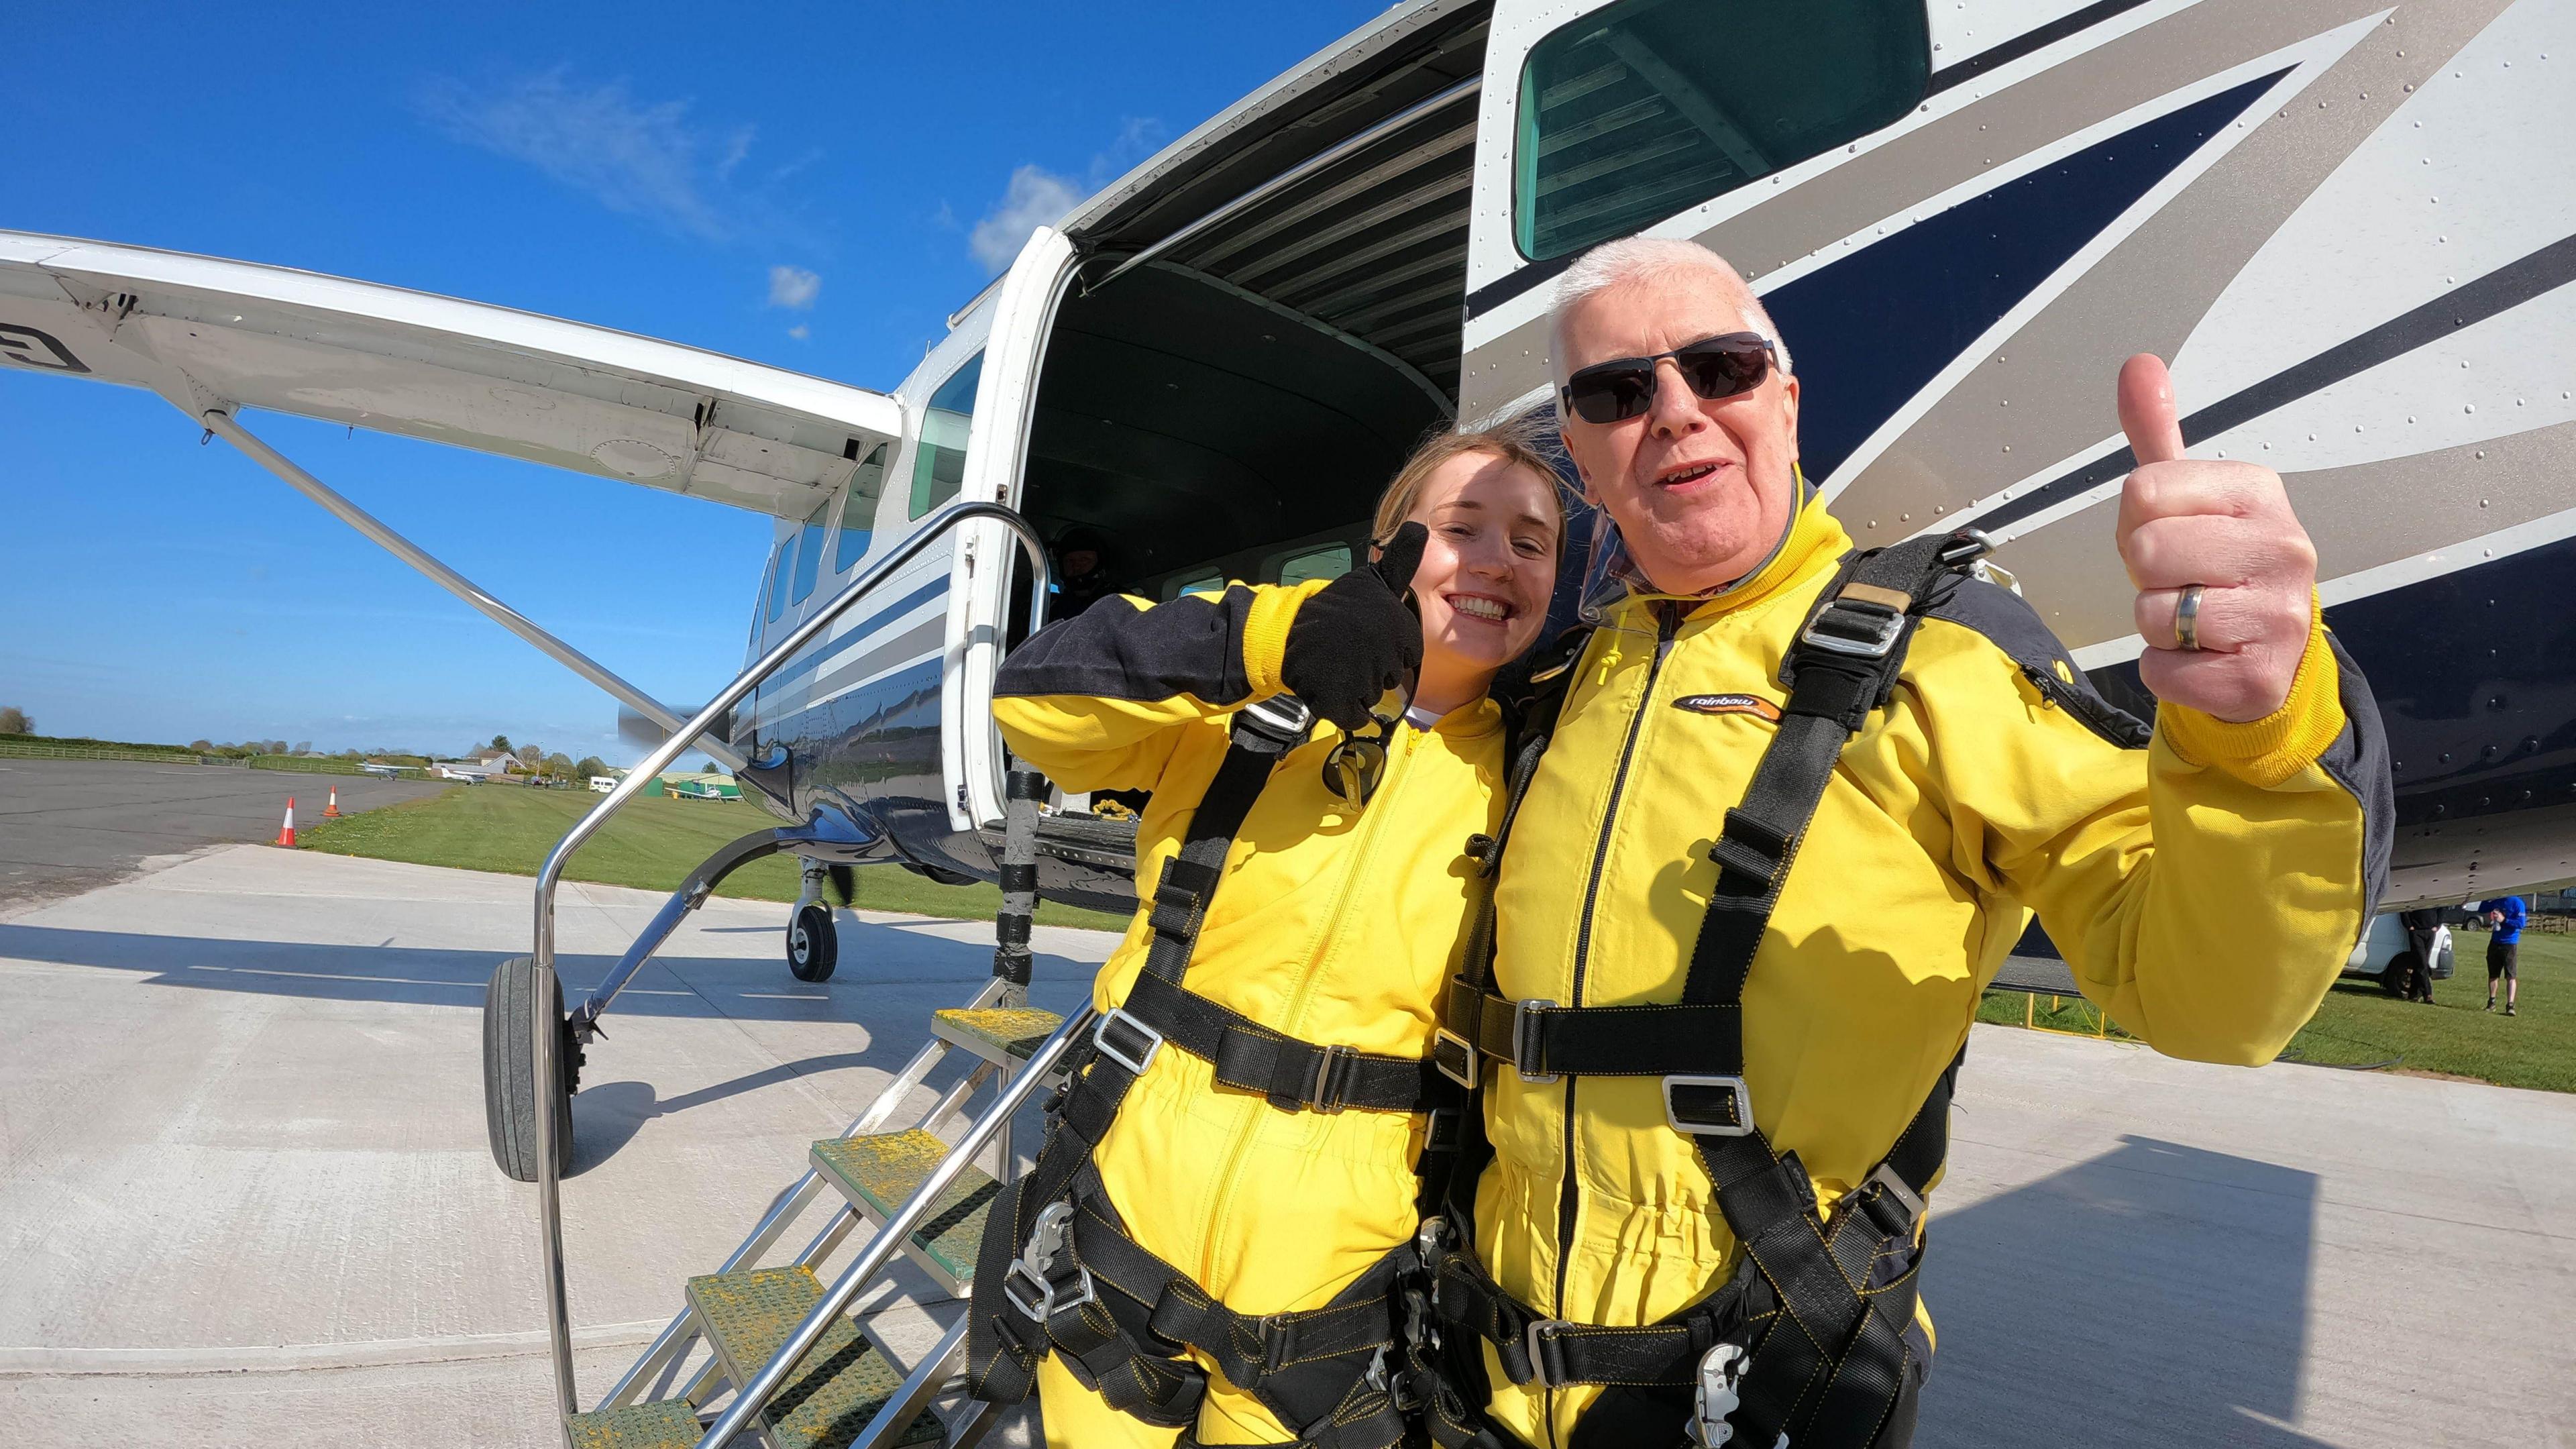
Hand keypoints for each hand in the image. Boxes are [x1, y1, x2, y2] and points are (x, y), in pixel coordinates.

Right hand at [1279, 521, 1425, 728]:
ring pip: (1372, 697)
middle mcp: (1386, 653)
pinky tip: (1331, 685)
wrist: (1286, 630)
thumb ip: (1401, 562)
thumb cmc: (1335, 607)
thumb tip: (1422, 527)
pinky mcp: (1340, 700)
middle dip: (1372, 668)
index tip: (1365, 636)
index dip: (1388, 648)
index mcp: (1400, 627)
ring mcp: (1363, 678)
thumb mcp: (1372, 580)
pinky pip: (1355, 716)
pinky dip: (1343, 708)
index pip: (1409, 655)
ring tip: (1337, 663)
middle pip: (1391, 678)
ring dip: (1355, 686)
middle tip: (1348, 649)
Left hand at [2115, 355, 2317, 721]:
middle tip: (2184, 582)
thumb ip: (2158, 433)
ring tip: (2197, 621)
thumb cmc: (2216, 566)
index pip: (2142, 490)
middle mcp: (2283, 546)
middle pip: (2146, 550)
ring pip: (2152, 615)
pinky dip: (2167, 671)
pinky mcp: (2259, 677)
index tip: (2176, 535)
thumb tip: (2138, 363)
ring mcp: (2280, 615)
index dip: (2137, 521)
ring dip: (2158, 627)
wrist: (2266, 654)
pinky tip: (2204, 659)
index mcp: (2260, 491)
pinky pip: (2161, 670)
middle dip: (2148, 575)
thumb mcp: (2188, 496)